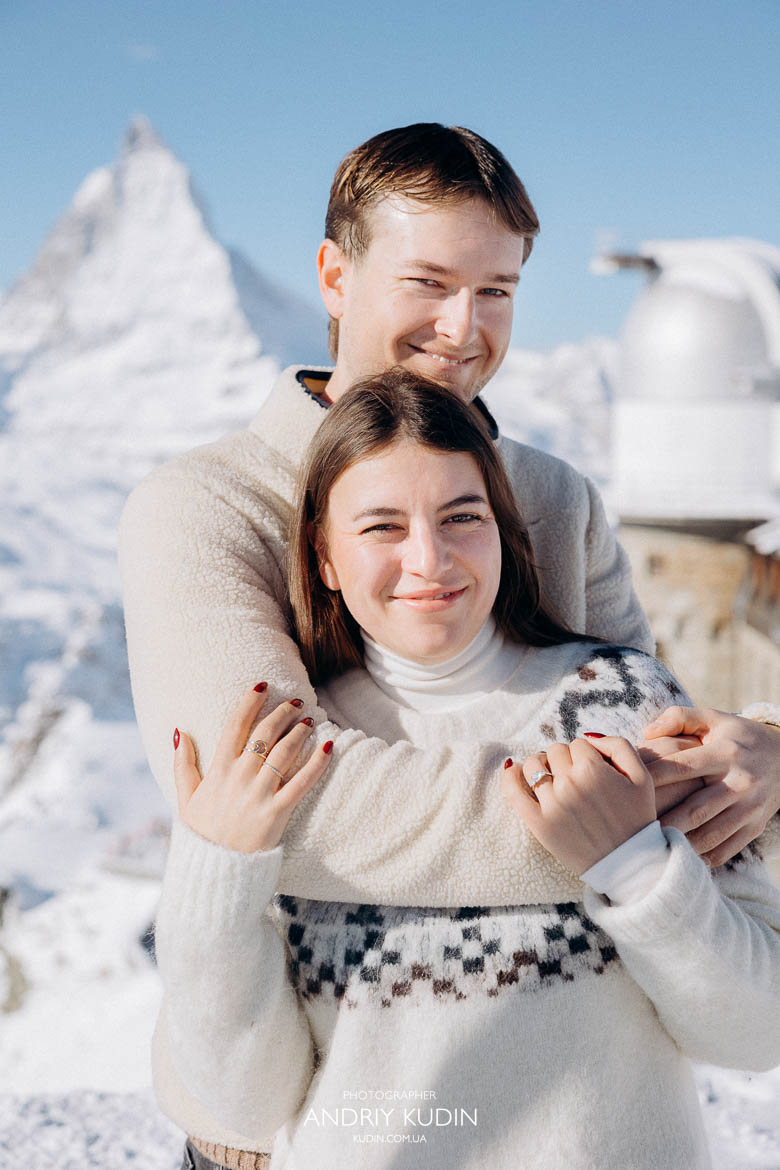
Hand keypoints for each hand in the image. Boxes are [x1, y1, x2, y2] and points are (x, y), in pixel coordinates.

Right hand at [173, 686, 332, 852]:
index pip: (235, 726)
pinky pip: (301, 783)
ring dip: (299, 732)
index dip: (249, 702)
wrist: (215, 871)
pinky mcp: (277, 812)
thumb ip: (182, 765)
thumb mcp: (185, 799)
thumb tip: (179, 733)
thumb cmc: (202, 835)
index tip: (262, 685)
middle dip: (281, 713)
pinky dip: (316, 764)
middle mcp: (239, 778)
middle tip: (296, 702)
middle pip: (264, 734)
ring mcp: (258, 794)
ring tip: (310, 720)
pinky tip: (328, 748)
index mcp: (218, 771)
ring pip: (283, 753)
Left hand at [502, 737, 656, 874]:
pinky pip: (513, 792)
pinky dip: (510, 778)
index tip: (592, 770)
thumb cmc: (636, 818)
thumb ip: (618, 745)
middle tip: (574, 777)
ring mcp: (551, 804)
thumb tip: (588, 736)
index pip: (577, 744)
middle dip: (564, 760)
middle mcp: (569, 784)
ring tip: (552, 778)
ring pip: (532, 765)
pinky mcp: (538, 823)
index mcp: (593, 770)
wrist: (628, 864)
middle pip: (554, 751)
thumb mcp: (641, 776)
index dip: (585, 755)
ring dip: (540, 766)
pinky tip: (514, 771)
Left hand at [643, 706, 779, 865]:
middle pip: (695, 809)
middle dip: (663, 822)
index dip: (652, 778)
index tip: (625, 788)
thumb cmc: (738, 736)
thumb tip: (646, 732)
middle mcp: (740, 782)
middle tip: (633, 831)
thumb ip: (679, 717)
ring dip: (680, 844)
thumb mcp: (714, 718)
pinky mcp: (755, 827)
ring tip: (650, 849)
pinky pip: (726, 849)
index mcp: (725, 753)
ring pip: (710, 834)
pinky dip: (702, 857)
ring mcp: (750, 808)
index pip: (681, 767)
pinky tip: (678, 858)